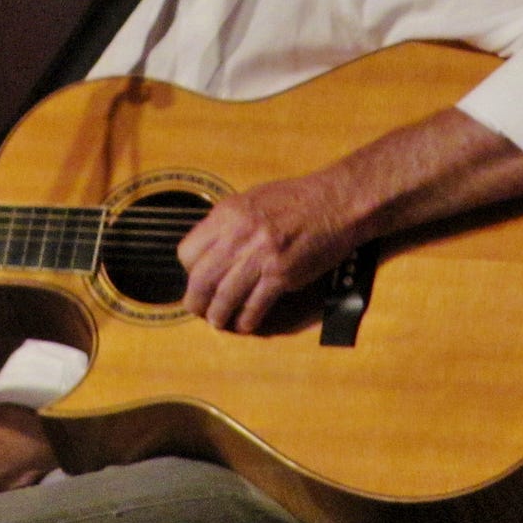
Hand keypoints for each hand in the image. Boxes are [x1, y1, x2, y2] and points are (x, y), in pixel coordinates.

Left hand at [176, 173, 352, 333]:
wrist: (334, 202)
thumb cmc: (296, 199)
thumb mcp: (250, 200)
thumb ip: (227, 225)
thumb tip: (209, 251)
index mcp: (227, 214)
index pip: (187, 251)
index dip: (189, 270)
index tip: (196, 278)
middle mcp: (238, 235)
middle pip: (200, 279)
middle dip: (195, 301)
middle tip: (197, 309)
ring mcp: (260, 257)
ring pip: (224, 297)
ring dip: (218, 315)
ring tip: (218, 321)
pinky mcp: (282, 275)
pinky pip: (255, 306)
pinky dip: (246, 320)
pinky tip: (245, 324)